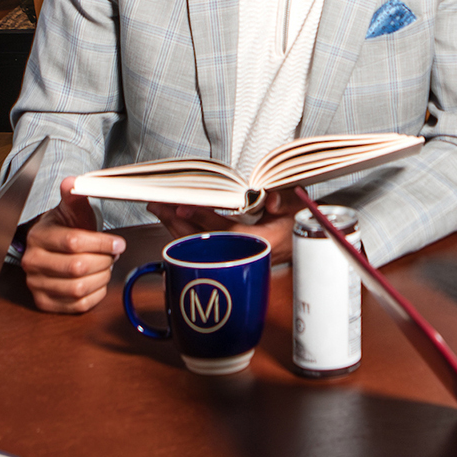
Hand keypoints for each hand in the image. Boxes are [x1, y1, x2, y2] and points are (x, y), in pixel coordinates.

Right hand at [21, 176, 125, 312]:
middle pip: (78, 267)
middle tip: (112, 255)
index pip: (74, 242)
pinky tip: (97, 281)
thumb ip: (74, 196)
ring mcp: (36, 285)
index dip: (102, 243)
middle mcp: (32, 263)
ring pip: (79, 288)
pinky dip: (95, 295)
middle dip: (104, 261)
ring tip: (105, 266)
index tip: (119, 243)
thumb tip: (72, 182)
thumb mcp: (71, 210)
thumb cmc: (65, 229)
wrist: (53, 247)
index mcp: (38, 237)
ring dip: (101, 278)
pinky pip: (78, 306)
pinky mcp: (45, 303)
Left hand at [146, 189, 296, 264]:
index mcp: (260, 242)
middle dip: (178, 222)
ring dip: (176, 226)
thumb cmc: (296, 224)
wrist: (299, 245)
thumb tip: (272, 201)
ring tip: (158, 208)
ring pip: (198, 243)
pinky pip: (200, 243)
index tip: (183, 206)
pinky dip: (183, 231)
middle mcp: (242, 252)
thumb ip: (285, 201)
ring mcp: (232, 256)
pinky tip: (172, 219)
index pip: (226, 230)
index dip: (203, 218)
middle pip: (204, 240)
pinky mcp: (225, 254)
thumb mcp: (296, 207)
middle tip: (157, 204)